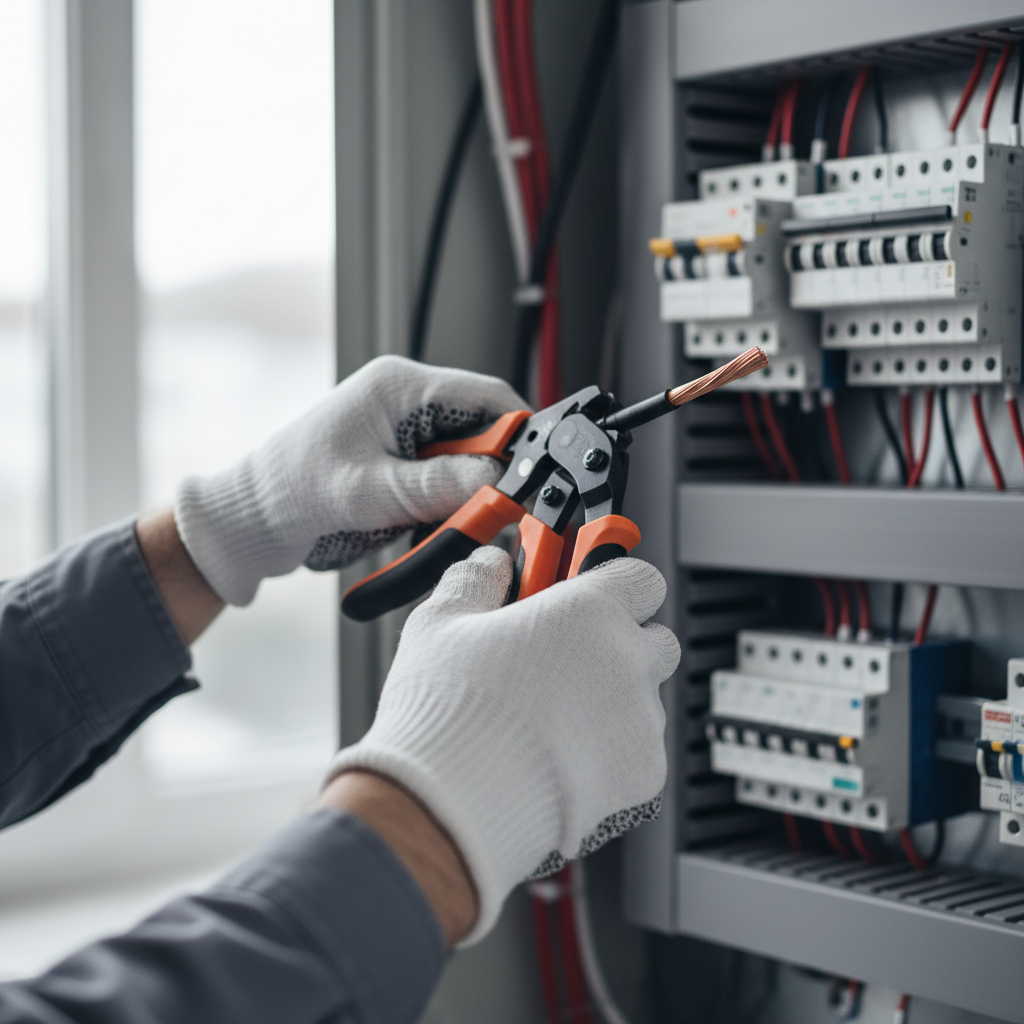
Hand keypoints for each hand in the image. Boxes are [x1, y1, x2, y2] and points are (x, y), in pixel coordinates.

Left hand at [173, 356, 524, 604]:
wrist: (253, 521)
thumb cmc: (291, 491)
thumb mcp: (369, 491)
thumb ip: (437, 484)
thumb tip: (498, 481)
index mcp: (400, 387)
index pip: (486, 397)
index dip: (516, 434)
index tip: (530, 475)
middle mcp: (408, 404)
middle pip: (482, 432)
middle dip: (490, 473)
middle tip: (487, 511)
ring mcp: (405, 435)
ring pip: (469, 462)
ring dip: (467, 495)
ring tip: (441, 521)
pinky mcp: (402, 466)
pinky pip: (446, 483)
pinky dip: (447, 508)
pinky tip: (425, 525)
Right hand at [324, 547, 679, 943]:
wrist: (454, 806)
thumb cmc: (448, 714)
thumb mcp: (440, 623)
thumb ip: (475, 581)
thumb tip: (489, 566)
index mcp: (589, 611)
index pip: (640, 576)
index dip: (613, 584)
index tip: (587, 593)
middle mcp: (627, 660)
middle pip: (654, 638)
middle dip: (620, 645)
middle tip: (566, 658)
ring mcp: (640, 720)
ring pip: (644, 699)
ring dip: (612, 702)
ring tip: (550, 720)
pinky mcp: (643, 774)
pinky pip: (638, 751)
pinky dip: (609, 753)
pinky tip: (558, 758)